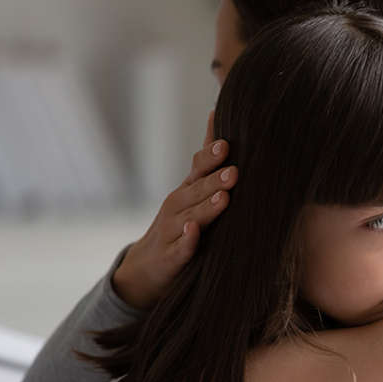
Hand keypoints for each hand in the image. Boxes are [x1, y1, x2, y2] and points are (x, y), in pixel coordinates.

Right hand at [112, 111, 237, 308]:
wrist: (147, 267)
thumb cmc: (178, 223)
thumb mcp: (191, 191)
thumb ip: (206, 160)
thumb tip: (217, 114)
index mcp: (186, 191)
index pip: (197, 169)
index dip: (209, 157)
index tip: (226, 144)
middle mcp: (176, 207)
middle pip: (196, 191)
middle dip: (214, 181)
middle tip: (235, 172)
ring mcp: (171, 232)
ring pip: (189, 217)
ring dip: (206, 208)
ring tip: (223, 198)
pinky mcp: (170, 257)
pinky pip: (180, 249)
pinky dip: (187, 241)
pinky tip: (193, 231)